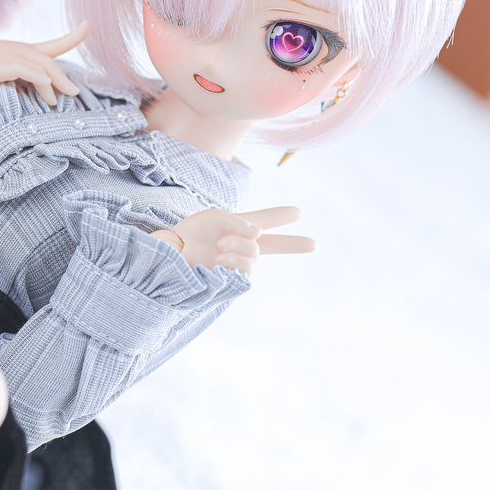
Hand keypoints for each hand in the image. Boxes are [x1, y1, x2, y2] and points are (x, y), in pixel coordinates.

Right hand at [0, 23, 89, 105]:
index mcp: (22, 51)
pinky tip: (48, 94)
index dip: (74, 34)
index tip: (89, 25)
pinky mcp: (7, 66)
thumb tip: (30, 95)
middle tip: (74, 93)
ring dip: (56, 86)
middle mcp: (22, 51)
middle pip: (50, 62)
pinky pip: (32, 73)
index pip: (55, 42)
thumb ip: (15, 78)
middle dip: (64, 78)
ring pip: (45, 69)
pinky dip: (43, 83)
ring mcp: (14, 56)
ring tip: (57, 102)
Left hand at [151, 206, 314, 274]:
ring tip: (220, 246)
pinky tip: (221, 259)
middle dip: (294, 243)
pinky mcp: (235, 277)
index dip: (281, 216)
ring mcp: (240, 261)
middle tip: (314, 244)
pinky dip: (234, 259)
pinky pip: (248, 267)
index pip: (265, 219)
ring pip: (256, 253)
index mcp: (238, 227)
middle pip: (275, 244)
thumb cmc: (191, 234)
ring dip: (239, 246)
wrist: (174, 253)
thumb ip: (241, 223)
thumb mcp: (216, 218)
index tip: (298, 212)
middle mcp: (242, 245)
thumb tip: (258, 235)